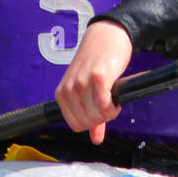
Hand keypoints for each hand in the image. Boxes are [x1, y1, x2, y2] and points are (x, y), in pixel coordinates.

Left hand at [54, 20, 132, 144]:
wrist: (107, 36)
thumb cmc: (98, 62)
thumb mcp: (88, 90)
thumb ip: (92, 117)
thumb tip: (97, 140)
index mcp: (62, 94)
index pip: (75, 126)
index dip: (92, 123)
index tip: (101, 111)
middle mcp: (68, 89)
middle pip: (88, 123)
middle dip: (103, 117)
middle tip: (110, 103)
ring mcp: (81, 83)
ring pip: (97, 116)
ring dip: (110, 111)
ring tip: (113, 97)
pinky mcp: (97, 77)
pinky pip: (105, 105)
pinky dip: (114, 106)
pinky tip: (116, 96)